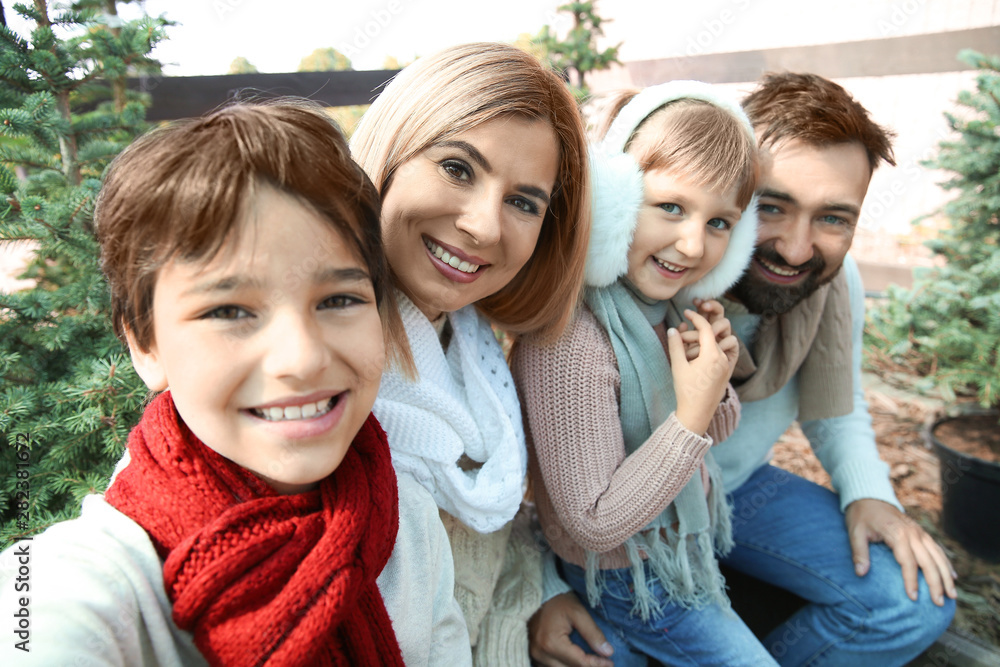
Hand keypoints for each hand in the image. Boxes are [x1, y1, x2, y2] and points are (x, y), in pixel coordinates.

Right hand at [528, 592, 613, 666]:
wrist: (540, 594)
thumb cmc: (560, 602)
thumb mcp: (579, 613)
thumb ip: (593, 633)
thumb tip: (608, 652)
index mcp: (551, 643)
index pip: (580, 662)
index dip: (598, 664)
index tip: (611, 662)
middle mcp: (541, 653)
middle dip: (588, 666)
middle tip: (603, 661)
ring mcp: (536, 655)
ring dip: (576, 666)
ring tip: (590, 660)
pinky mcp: (535, 655)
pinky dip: (565, 665)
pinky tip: (575, 659)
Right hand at [667, 307, 738, 434]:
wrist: (697, 413)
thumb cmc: (686, 391)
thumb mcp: (678, 366)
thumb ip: (676, 345)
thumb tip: (673, 329)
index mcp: (712, 355)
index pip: (706, 328)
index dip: (696, 317)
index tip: (687, 312)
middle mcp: (723, 358)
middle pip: (714, 334)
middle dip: (699, 331)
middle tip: (685, 335)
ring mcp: (727, 365)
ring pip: (722, 342)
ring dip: (710, 339)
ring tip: (694, 346)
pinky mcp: (727, 372)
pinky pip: (726, 353)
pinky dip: (715, 348)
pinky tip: (703, 354)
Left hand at [845, 498, 956, 605]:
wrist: (869, 496)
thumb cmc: (861, 516)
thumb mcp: (855, 532)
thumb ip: (859, 553)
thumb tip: (860, 573)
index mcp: (897, 534)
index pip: (908, 562)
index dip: (911, 581)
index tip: (913, 598)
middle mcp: (913, 533)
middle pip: (928, 562)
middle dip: (935, 583)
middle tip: (939, 603)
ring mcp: (920, 532)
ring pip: (938, 556)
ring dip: (946, 576)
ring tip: (952, 595)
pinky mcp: (921, 532)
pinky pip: (938, 549)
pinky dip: (946, 563)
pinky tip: (953, 576)